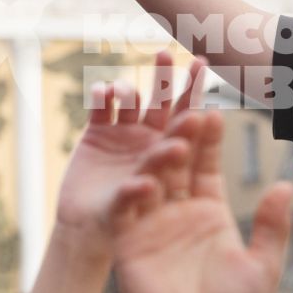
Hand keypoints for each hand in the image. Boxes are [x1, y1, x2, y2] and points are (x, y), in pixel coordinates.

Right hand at [57, 53, 203, 239]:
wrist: (91, 239)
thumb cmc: (135, 236)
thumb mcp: (164, 221)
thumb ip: (172, 192)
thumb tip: (179, 149)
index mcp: (176, 155)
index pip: (189, 119)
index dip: (194, 93)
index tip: (200, 66)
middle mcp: (152, 140)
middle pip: (163, 103)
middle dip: (164, 78)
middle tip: (166, 53)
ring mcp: (124, 136)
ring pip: (131, 101)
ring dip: (128, 90)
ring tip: (124, 94)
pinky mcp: (96, 136)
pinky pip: (100, 109)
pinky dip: (100, 97)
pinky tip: (102, 93)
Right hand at [108, 110, 292, 292]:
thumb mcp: (262, 266)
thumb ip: (271, 226)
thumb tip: (286, 185)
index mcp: (209, 212)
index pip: (206, 166)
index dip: (208, 140)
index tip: (214, 110)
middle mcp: (178, 213)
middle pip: (177, 163)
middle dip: (181, 134)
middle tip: (188, 104)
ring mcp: (150, 225)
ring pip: (152, 180)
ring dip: (160, 157)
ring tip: (174, 136)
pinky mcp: (128, 244)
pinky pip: (127, 212)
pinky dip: (133, 193)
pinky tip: (144, 179)